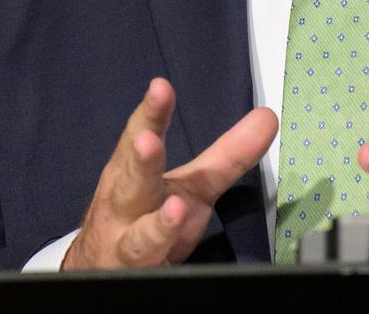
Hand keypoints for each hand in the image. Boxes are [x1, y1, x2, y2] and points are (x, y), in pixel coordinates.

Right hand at [63, 78, 276, 268]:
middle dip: (140, 162)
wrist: (101, 269)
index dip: (151, 115)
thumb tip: (267, 118)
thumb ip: (226, 155)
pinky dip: (158, 271)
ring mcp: (126, 249)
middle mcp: (124, 208)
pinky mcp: (137, 281)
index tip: (160, 87)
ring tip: (177, 210)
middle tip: (147, 140)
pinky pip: (148, 278)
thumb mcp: (191, 186)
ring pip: (138, 241)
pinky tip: (167, 266)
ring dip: (156, 227)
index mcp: (132, 173)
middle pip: (131, 183)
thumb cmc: (146, 215)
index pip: (140, 137)